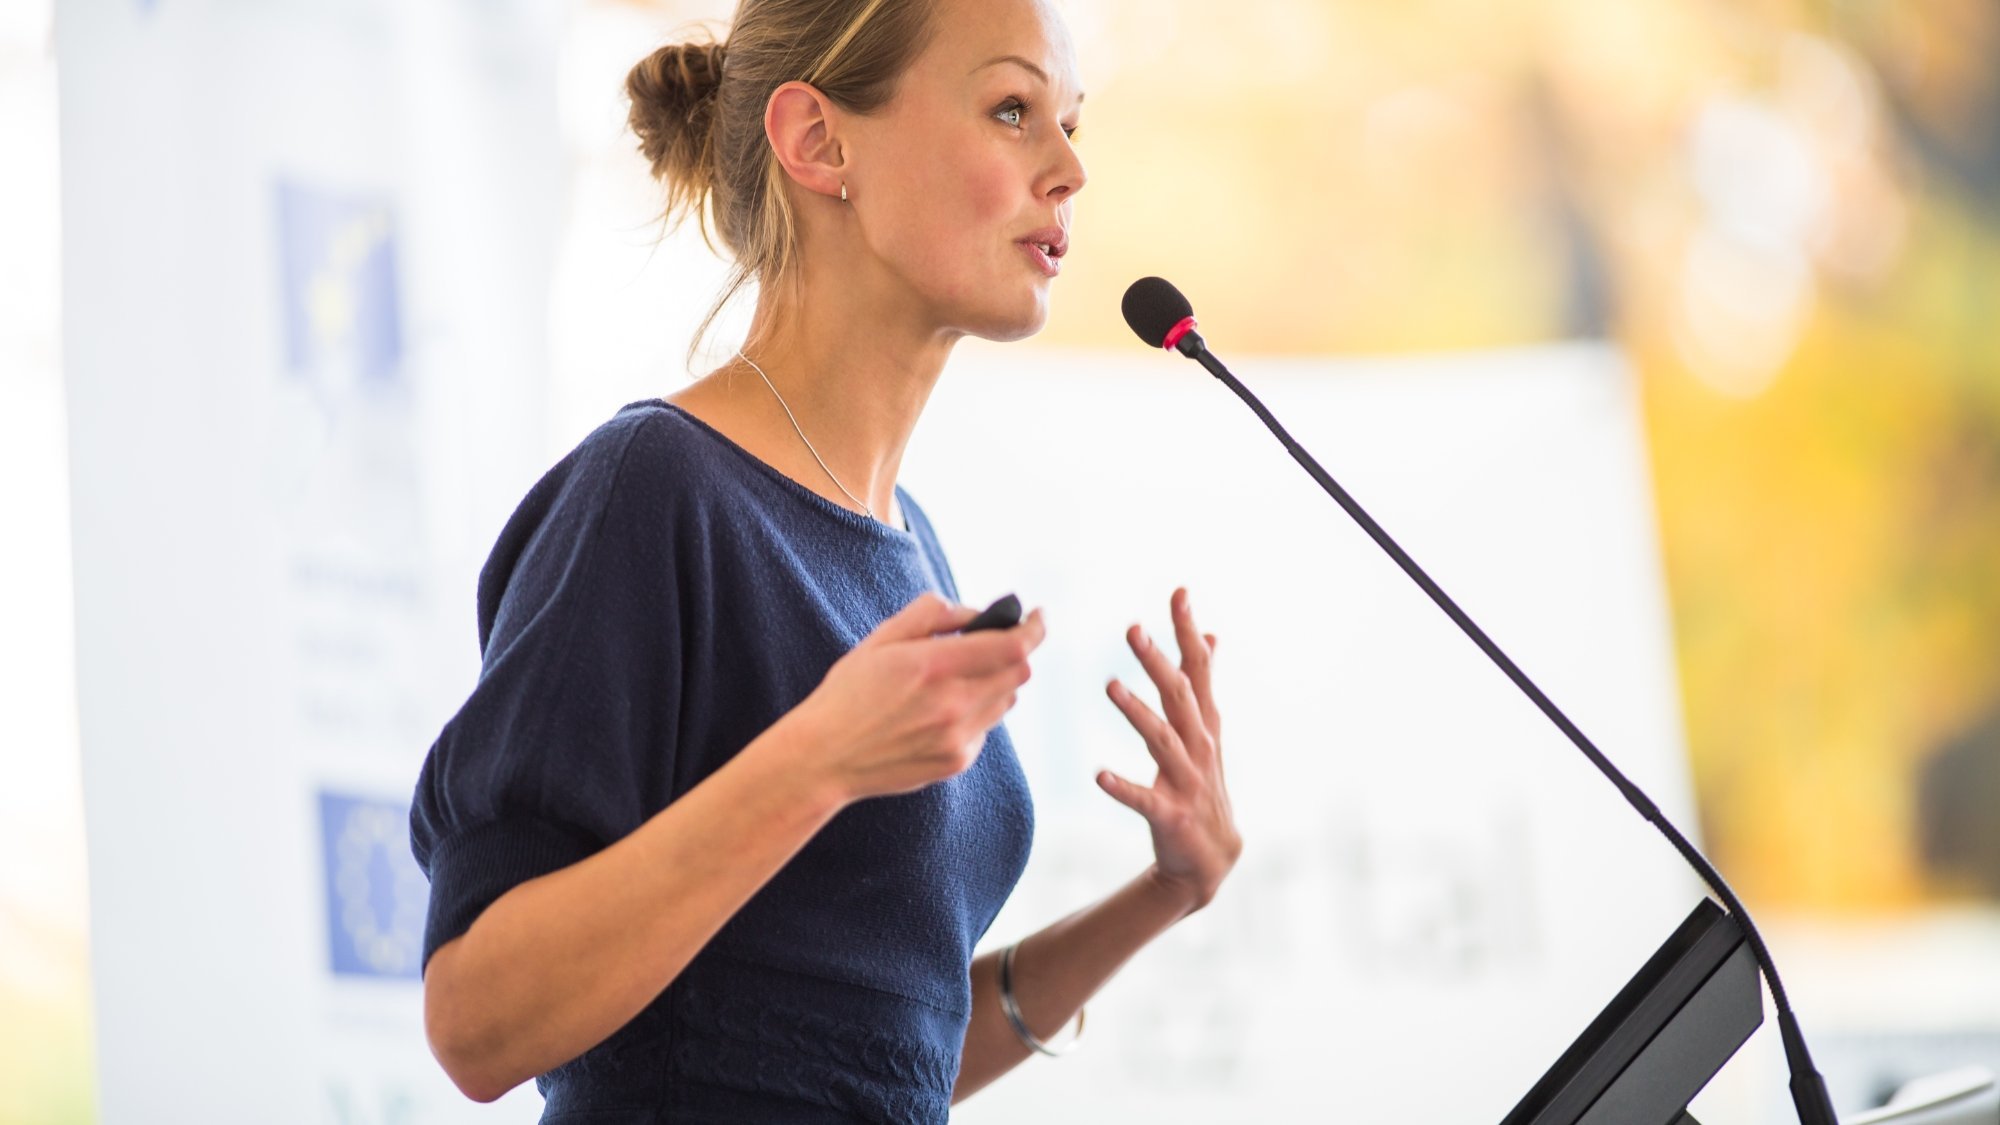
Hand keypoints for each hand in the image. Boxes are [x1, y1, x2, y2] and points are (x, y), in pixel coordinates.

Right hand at [799, 591, 1044, 803]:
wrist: (824, 757)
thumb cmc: (848, 693)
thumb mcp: (881, 639)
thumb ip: (931, 615)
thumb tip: (974, 613)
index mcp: (934, 665)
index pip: (1014, 646)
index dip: (1035, 628)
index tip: (1038, 615)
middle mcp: (954, 704)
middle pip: (1019, 673)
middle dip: (1014, 652)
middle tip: (994, 643)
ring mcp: (959, 737)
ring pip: (1006, 700)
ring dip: (996, 682)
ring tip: (959, 678)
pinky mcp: (957, 761)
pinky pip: (986, 727)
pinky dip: (976, 711)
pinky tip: (940, 711)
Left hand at [1099, 586, 1241, 914]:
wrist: (1211, 858)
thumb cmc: (1202, 784)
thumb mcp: (1207, 730)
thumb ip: (1204, 683)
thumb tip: (1211, 635)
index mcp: (1204, 724)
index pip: (1199, 669)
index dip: (1188, 631)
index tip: (1179, 592)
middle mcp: (1200, 746)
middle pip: (1179, 697)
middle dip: (1158, 662)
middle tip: (1133, 629)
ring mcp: (1188, 781)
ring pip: (1162, 741)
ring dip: (1137, 713)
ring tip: (1110, 686)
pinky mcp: (1171, 816)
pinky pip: (1144, 800)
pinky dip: (1123, 787)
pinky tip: (1098, 776)